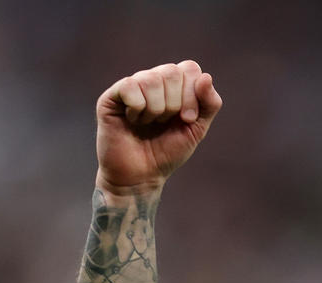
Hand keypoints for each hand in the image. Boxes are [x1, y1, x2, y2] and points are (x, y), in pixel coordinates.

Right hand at [94, 60, 222, 193]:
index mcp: (173, 87)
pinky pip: (130, 87)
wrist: (141, 176)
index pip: (189, 68)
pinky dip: (138, 109)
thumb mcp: (196, 129)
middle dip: (176, 103)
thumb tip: (206, 77)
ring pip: (151, 79)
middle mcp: (152, 81)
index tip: (187, 119)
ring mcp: (131, 86)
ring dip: (156, 109)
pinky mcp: (111, 96)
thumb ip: (209, 104)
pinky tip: (132, 120)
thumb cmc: (167, 152)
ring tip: (148, 123)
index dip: (193, 94)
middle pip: (172, 71)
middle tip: (166, 123)